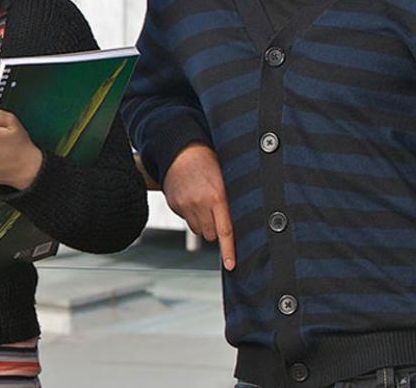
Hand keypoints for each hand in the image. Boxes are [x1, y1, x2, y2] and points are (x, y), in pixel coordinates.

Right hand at [161, 143, 234, 270]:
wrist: (180, 150)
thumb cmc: (208, 161)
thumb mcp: (225, 178)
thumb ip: (231, 201)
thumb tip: (241, 223)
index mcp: (217, 197)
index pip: (225, 231)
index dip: (228, 250)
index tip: (231, 265)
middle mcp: (200, 203)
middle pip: (210, 234)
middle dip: (215, 229)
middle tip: (216, 212)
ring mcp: (184, 205)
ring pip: (198, 229)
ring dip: (203, 223)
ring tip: (203, 203)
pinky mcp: (174, 205)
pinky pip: (186, 220)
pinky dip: (191, 214)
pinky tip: (192, 198)